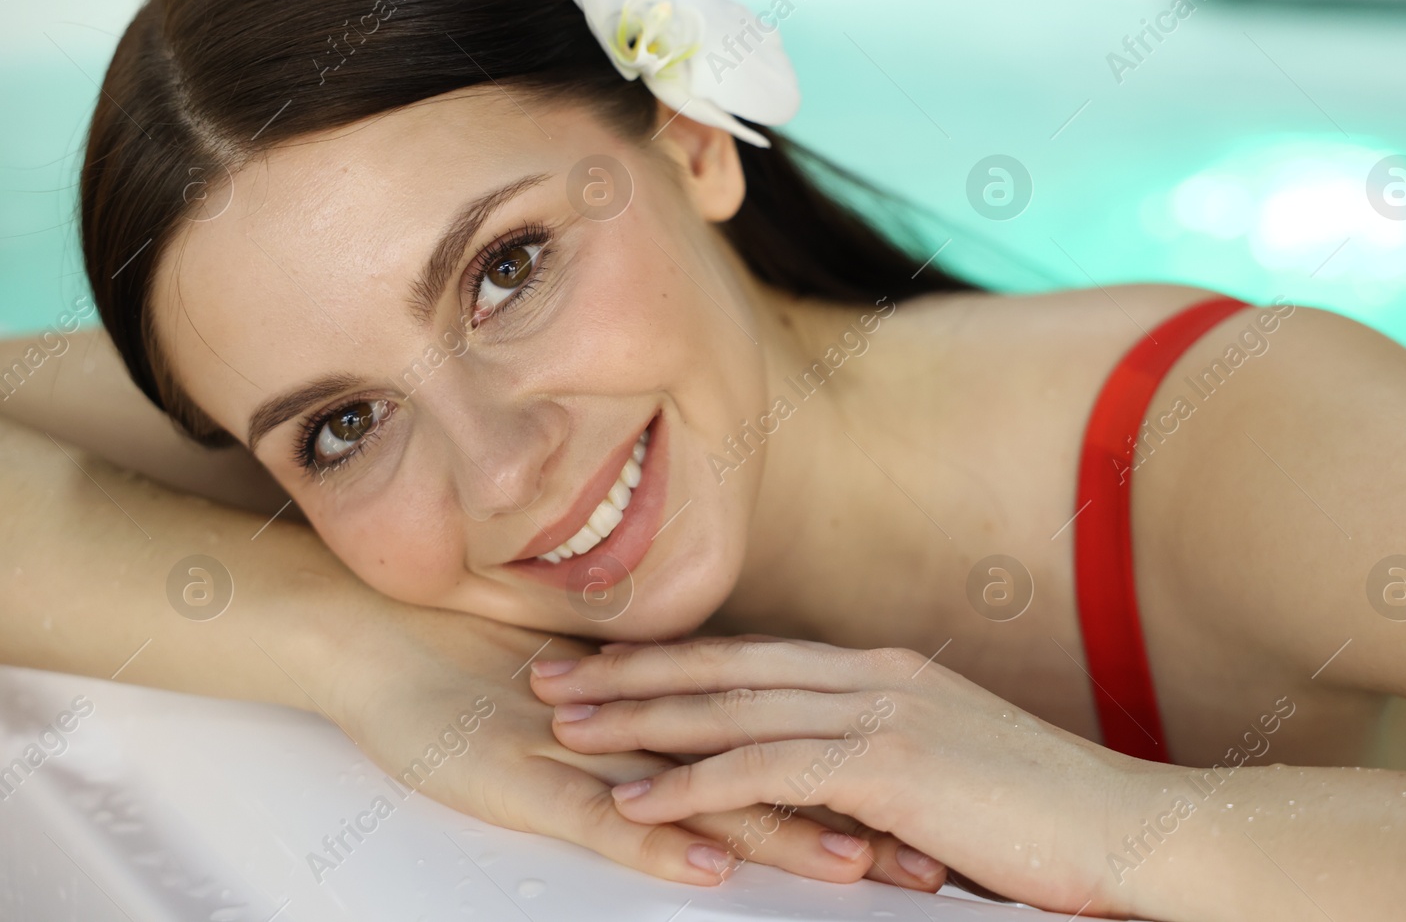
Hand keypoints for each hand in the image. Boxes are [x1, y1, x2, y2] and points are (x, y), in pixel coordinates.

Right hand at [317, 606, 942, 889]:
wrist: (375, 639)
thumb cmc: (476, 676)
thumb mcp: (583, 715)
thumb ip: (653, 732)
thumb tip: (726, 758)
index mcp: (668, 709)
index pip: (780, 744)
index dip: (855, 776)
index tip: (930, 806)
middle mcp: (646, 727)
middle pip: (768, 774)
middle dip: (853, 817)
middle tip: (932, 853)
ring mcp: (592, 751)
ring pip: (705, 795)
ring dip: (784, 829)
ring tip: (855, 861)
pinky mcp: (529, 780)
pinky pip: (602, 817)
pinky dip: (657, 840)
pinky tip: (706, 862)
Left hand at [530, 634, 1144, 913]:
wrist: (1121, 826)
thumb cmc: (1042, 810)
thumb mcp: (950, 765)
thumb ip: (880, 756)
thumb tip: (826, 784)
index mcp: (883, 670)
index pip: (755, 655)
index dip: (677, 658)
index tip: (613, 661)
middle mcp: (872, 675)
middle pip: (726, 667)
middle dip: (634, 671)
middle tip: (553, 674)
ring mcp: (879, 713)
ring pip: (731, 709)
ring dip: (641, 719)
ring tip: (569, 727)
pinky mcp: (886, 766)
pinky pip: (764, 770)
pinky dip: (692, 782)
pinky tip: (640, 799)